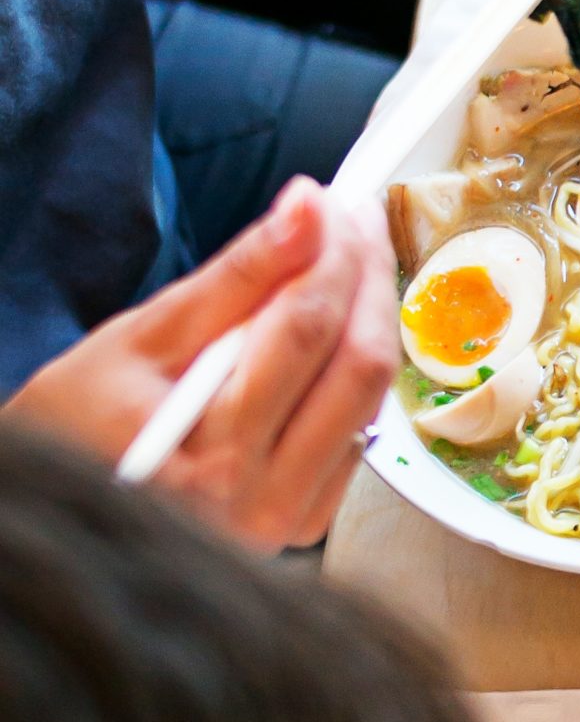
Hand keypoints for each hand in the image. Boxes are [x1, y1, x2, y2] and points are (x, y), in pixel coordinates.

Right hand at [3, 183, 393, 546]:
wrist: (65, 504)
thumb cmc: (80, 422)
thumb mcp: (142, 338)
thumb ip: (234, 278)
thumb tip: (306, 210)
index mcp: (212, 460)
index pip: (303, 333)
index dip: (329, 253)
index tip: (328, 199)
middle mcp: (263, 502)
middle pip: (357, 366)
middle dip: (366, 277)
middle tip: (354, 219)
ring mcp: (291, 522)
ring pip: (371, 398)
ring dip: (371, 317)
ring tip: (350, 256)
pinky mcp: (306, 522)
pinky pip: (357, 430)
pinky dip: (354, 366)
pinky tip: (338, 322)